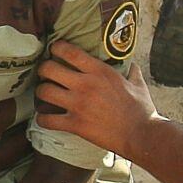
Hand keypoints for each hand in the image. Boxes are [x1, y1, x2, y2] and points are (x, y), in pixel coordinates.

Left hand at [36, 41, 159, 157]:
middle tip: (46, 75)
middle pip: (49, 69)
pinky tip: (45, 118)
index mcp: (100, 71)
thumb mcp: (138, 84)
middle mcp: (86, 84)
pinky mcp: (75, 124)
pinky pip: (46, 119)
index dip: (56, 48)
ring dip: (41, 93)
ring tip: (45, 95)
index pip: (70, 51)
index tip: (54, 49)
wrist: (141, 134)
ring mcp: (78, 105)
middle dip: (43, 70)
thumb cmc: (142, 109)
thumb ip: (131, 71)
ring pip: (44, 91)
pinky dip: (42, 119)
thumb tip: (131, 64)